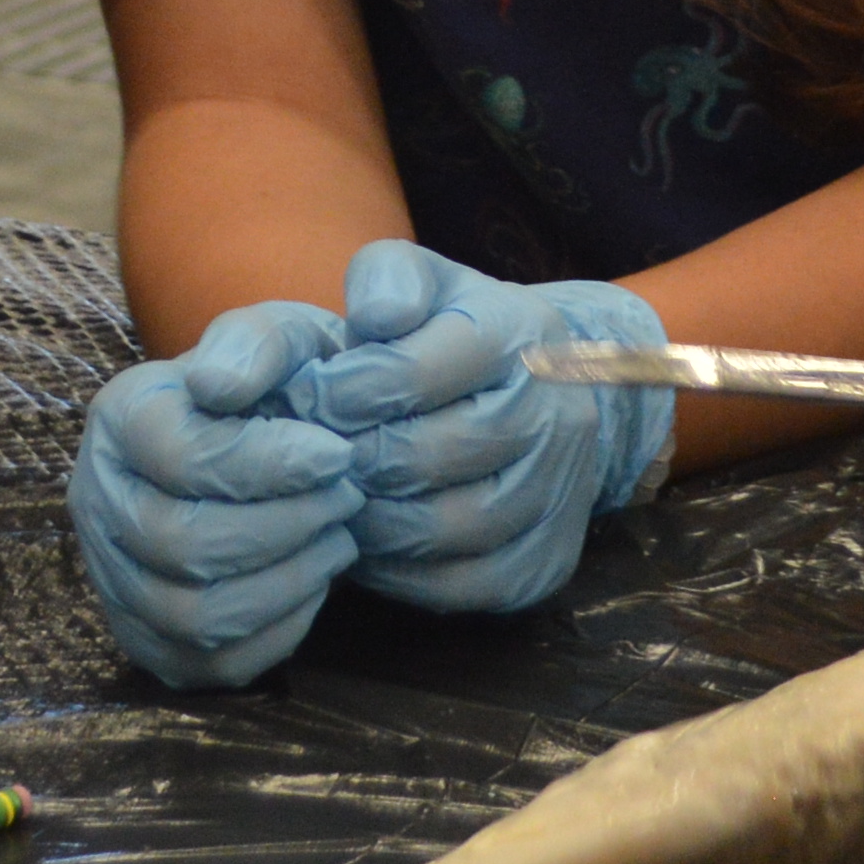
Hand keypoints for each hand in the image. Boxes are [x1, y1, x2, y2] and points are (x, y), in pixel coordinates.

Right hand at [71, 299, 365, 686]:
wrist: (280, 438)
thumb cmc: (284, 386)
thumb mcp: (281, 338)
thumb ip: (256, 345)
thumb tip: (219, 385)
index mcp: (120, 418)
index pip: (181, 458)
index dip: (269, 465)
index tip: (340, 454)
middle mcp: (97, 501)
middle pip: (183, 544)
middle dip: (286, 527)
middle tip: (348, 500)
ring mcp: (114, 578)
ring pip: (195, 614)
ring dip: (288, 581)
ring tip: (338, 540)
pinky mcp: (148, 639)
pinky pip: (211, 663)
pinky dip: (277, 631)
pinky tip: (313, 582)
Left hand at [291, 242, 671, 615]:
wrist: (552, 394)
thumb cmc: (456, 333)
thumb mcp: (424, 282)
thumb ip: (385, 277)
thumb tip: (374, 316)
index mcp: (519, 334)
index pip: (409, 372)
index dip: (338, 391)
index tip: (307, 395)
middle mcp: (555, 416)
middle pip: (418, 458)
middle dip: (344, 458)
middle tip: (306, 455)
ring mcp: (557, 496)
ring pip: (434, 529)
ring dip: (363, 518)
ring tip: (331, 494)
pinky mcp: (543, 563)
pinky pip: (451, 585)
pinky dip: (393, 570)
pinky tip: (368, 538)